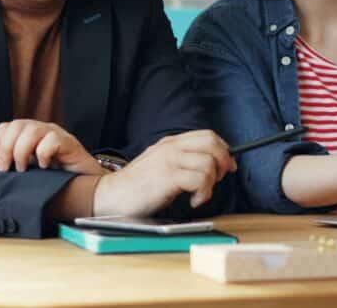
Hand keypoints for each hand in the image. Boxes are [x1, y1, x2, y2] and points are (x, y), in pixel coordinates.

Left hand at [0, 119, 102, 174]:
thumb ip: (12, 166)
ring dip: (21, 151)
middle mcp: (41, 130)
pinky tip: (44, 167)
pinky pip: (51, 140)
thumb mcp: (29, 172)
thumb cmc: (56, 180)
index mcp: (27, 135)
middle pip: (16, 125)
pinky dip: (43, 154)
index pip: (5, 128)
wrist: (86, 186)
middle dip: (5, 148)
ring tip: (23, 169)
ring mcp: (55, 134)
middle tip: (5, 169)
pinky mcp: (69, 142)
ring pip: (32, 130)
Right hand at [92, 130, 236, 216]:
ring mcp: (169, 160)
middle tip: (217, 180)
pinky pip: (200, 179)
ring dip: (211, 183)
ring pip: (209, 162)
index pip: (207, 135)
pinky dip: (203, 194)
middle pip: (212, 143)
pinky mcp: (168, 176)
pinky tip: (193, 201)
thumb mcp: (160, 164)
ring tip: (199, 194)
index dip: (223, 150)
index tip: (226, 166)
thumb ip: (180, 160)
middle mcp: (171, 147)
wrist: (110, 196)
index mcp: (170, 143)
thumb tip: (209, 165)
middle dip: (223, 162)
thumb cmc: (136, 186)